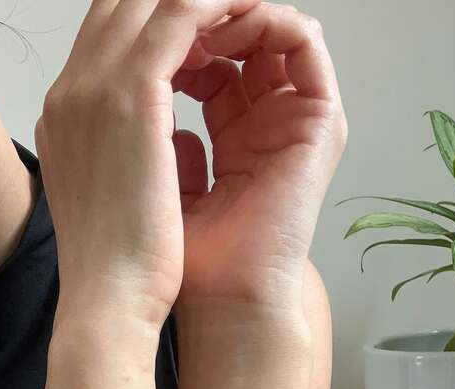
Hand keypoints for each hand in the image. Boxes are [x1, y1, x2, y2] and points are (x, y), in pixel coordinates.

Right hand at [34, 0, 260, 330]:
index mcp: (65, 117)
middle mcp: (71, 91)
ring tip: (245, 9)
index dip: (151, 23)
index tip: (202, 34)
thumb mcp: (113, 199)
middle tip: (226, 13)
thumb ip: (126, 156)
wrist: (106, 298)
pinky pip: (180, 13)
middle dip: (173, 2)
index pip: (105, 40)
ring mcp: (93, 87)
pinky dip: (216, 6)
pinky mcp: (131, 94)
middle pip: (120, 4)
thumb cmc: (115, 265)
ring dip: (201, 1)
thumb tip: (167, 142)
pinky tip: (251, 13)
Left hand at [172, 2, 347, 310]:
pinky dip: (266, 20)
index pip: (204, 61)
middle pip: (239, 38)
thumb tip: (147, 88)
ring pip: (272, 31)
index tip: (136, 31)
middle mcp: (264, 125)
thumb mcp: (154, 178)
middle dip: (199, 17)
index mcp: (229, 139)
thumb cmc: (172, 257)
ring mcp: (292, 123)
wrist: (214, 294)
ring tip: (193, 21)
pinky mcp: (318, 125)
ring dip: (231, 12)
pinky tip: (222, 28)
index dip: (170, 36)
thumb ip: (159, 131)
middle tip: (167, 15)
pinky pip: (303, 44)